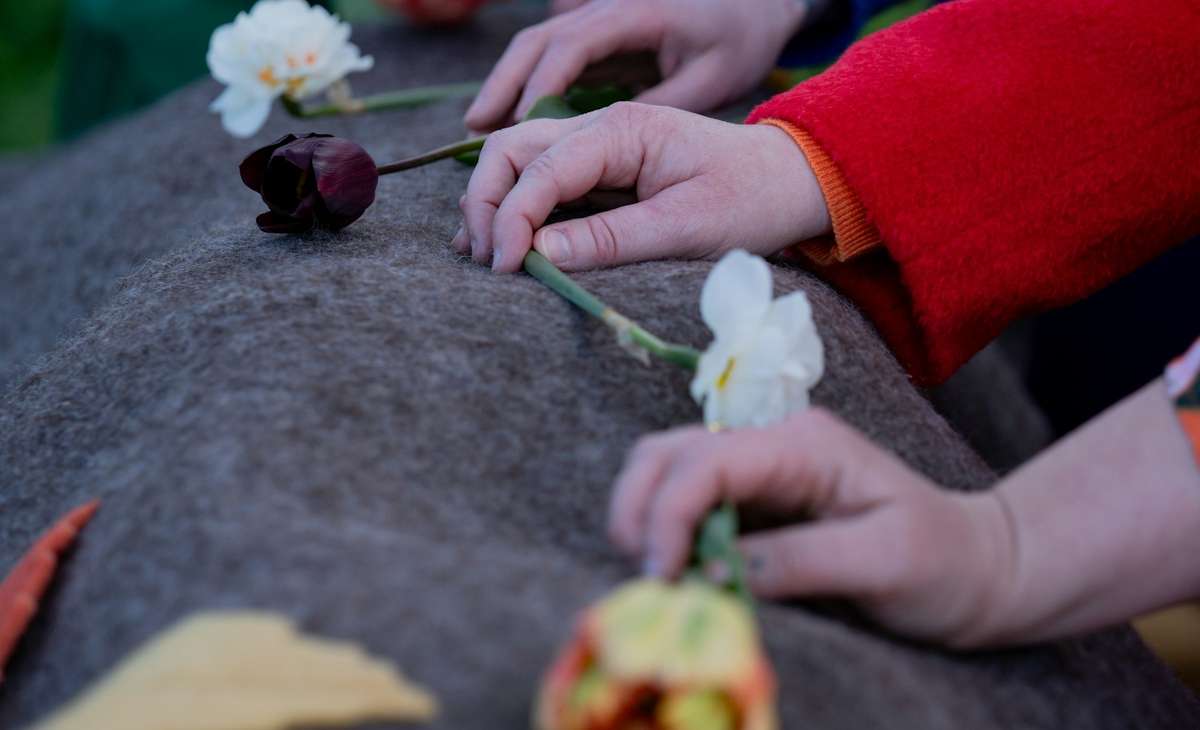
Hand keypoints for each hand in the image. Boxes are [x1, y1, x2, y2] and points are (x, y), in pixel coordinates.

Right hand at [453, 102, 829, 271]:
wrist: (790, 181)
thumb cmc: (750, 200)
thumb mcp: (687, 226)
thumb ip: (612, 238)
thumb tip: (539, 254)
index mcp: (622, 130)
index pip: (540, 168)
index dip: (512, 218)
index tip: (505, 268)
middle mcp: (600, 125)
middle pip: (511, 149)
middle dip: (486, 202)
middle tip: (484, 261)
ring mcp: (597, 143)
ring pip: (517, 159)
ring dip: (492, 202)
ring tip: (480, 254)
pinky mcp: (600, 166)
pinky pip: (541, 177)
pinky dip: (514, 206)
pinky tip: (502, 241)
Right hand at [464, 0, 809, 130]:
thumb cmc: (741, 39)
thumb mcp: (711, 80)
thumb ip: (659, 108)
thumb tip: (603, 158)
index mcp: (632, 15)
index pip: (567, 52)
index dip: (535, 93)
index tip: (515, 133)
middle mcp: (607, 11)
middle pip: (535, 45)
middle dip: (502, 88)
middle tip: (473, 134)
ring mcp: (603, 19)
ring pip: (536, 48)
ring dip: (505, 87)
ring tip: (476, 131)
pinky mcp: (605, 35)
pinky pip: (553, 58)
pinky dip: (527, 87)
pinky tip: (514, 123)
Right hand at [606, 408, 1016, 646]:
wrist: (978, 569)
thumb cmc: (943, 562)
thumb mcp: (885, 562)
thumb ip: (801, 560)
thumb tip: (717, 569)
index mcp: (803, 444)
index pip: (707, 459)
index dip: (669, 512)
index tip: (663, 576)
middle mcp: (771, 445)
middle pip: (667, 452)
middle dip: (638, 508)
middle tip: (645, 575)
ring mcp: (758, 472)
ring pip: (665, 472)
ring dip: (645, 519)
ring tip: (660, 578)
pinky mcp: (752, 504)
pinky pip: (686, 507)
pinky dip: (665, 537)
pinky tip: (680, 575)